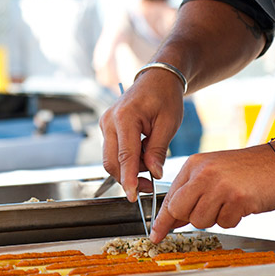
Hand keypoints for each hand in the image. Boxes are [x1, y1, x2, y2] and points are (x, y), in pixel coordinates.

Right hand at [99, 69, 183, 201]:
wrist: (157, 78)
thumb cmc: (165, 96)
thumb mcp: (168, 124)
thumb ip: (158, 150)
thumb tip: (154, 174)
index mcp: (125, 117)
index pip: (124, 156)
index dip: (129, 179)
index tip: (132, 196)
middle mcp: (109, 120)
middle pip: (111, 162)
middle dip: (128, 178)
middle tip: (149, 186)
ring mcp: (106, 123)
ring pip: (111, 159)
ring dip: (130, 168)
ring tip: (152, 159)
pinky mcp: (107, 127)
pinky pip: (113, 151)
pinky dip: (128, 159)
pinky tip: (144, 153)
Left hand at [148, 145, 274, 242]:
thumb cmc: (246, 170)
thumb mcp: (212, 172)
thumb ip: (191, 193)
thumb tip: (173, 220)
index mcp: (194, 165)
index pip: (170, 198)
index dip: (162, 220)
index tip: (155, 234)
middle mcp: (203, 173)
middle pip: (181, 211)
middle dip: (192, 218)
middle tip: (212, 208)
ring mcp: (220, 185)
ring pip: (201, 220)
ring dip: (216, 218)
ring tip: (229, 202)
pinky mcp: (238, 198)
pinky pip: (225, 223)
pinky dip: (233, 219)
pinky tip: (241, 203)